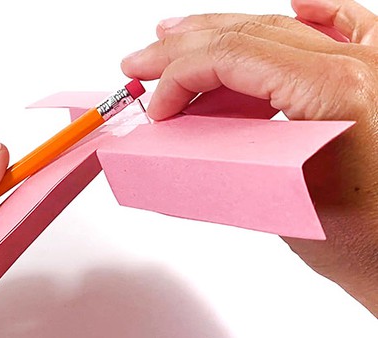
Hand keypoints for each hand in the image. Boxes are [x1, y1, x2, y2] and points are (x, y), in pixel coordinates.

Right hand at [121, 0, 377, 314]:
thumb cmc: (359, 241)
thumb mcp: (274, 197)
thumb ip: (220, 152)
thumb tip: (177, 135)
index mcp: (334, 90)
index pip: (231, 57)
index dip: (179, 76)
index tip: (156, 104)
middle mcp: (358, 66)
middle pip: (246, 35)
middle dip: (183, 47)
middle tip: (144, 58)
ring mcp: (370, 66)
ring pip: (279, 28)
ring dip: (223, 30)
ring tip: (181, 34)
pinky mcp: (373, 79)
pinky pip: (347, 26)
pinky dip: (316, 12)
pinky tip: (298, 4)